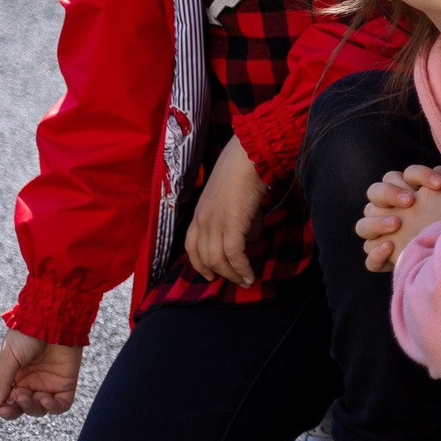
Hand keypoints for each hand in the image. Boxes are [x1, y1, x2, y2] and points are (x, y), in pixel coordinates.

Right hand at [0, 327, 83, 418]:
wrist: (52, 320)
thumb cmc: (26, 336)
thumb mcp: (7, 359)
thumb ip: (0, 384)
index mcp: (13, 376)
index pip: (4, 400)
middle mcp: (30, 382)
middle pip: (20, 408)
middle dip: (13, 411)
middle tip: (9, 407)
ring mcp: (48, 384)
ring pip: (38, 409)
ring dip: (31, 408)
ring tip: (26, 396)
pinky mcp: (66, 384)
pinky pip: (60, 406)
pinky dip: (52, 408)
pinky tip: (45, 399)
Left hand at [184, 137, 268, 285]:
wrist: (247, 158)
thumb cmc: (242, 172)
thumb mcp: (232, 200)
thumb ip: (237, 220)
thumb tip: (249, 238)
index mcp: (199, 213)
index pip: (191, 246)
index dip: (199, 264)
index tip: (211, 275)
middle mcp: (202, 220)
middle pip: (204, 257)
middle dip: (220, 273)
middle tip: (236, 281)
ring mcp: (215, 222)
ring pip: (218, 259)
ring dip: (232, 274)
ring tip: (246, 281)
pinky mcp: (231, 223)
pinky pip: (233, 254)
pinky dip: (241, 267)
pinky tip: (250, 273)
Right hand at [356, 164, 440, 270]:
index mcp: (403, 194)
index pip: (396, 176)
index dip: (417, 175)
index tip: (440, 184)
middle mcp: (389, 212)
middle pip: (374, 193)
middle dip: (388, 193)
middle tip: (410, 201)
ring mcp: (383, 237)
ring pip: (363, 225)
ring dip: (376, 223)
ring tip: (397, 224)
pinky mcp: (384, 260)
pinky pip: (369, 259)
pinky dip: (376, 253)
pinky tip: (391, 247)